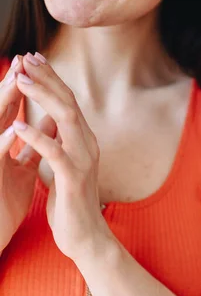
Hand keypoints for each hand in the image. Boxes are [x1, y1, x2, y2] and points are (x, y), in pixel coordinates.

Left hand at [11, 53, 107, 261]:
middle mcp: (87, 144)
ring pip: (65, 118)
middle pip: (68, 102)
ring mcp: (83, 159)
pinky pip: (55, 152)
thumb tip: (53, 121)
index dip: (52, 79)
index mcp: (84, 140)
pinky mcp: (73, 178)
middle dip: (47, 78)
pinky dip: (36, 136)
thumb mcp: (66, 165)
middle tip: (27, 58)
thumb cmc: (71, 202)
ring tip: (21, 81)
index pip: (68, 101)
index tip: (34, 59)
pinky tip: (18, 125)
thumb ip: (62, 142)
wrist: (86, 237)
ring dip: (42, 97)